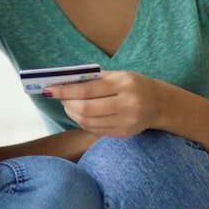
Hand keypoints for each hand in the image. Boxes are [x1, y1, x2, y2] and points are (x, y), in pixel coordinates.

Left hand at [45, 70, 161, 138]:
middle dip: (66, 103)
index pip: (86, 90)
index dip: (64, 91)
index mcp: (123, 85)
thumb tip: (64, 81)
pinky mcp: (123, 134)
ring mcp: (125, 122)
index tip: (48, 89)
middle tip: (58, 96)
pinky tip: (79, 113)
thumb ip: (93, 78)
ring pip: (88, 121)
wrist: (159, 104)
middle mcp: (126, 104)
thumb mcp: (118, 75)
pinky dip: (82, 121)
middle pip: (86, 108)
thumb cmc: (133, 85)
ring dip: (72, 113)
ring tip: (68, 104)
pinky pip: (95, 129)